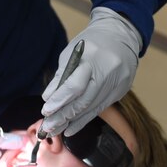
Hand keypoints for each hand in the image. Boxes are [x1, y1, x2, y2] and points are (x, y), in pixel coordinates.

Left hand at [41, 7, 141, 135]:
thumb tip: (48, 99)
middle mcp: (107, 72)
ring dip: (72, 122)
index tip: (46, 111)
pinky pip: (100, 109)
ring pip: (92, 108)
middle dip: (63, 116)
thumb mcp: (72, 52)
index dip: (60, 100)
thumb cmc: (91, 43)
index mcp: (92, 58)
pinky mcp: (121, 91)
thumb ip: (61, 76)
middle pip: (84, 101)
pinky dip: (84, 119)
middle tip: (48, 127)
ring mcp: (117, 83)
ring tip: (56, 130)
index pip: (75, 85)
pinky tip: (71, 128)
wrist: (120, 35)